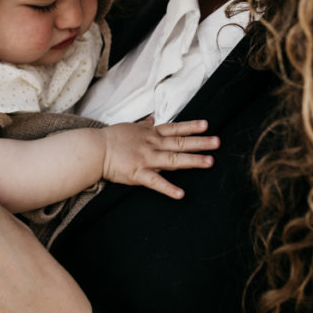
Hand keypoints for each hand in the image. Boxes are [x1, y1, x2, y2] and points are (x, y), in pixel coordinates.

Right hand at [102, 118, 217, 198]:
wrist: (94, 149)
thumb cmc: (111, 138)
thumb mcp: (130, 127)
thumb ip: (144, 124)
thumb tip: (153, 118)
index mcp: (150, 134)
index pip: (175, 128)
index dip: (191, 127)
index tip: (207, 125)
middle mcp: (152, 144)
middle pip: (180, 143)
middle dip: (200, 142)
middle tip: (218, 142)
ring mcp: (147, 159)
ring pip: (174, 159)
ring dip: (193, 160)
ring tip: (210, 162)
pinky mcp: (139, 174)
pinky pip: (156, 182)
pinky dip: (168, 188)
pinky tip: (181, 194)